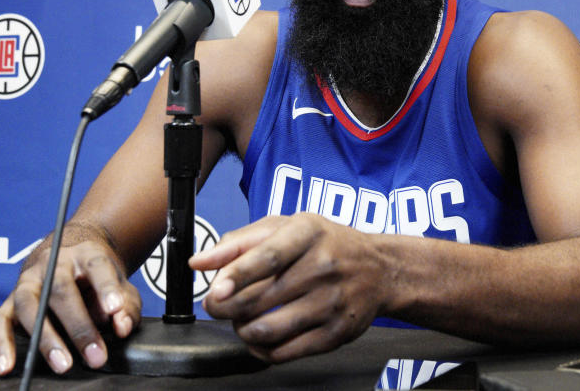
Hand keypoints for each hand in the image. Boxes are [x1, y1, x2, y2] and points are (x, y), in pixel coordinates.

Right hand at [0, 237, 141, 375]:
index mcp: (85, 254)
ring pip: (29, 306)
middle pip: (61, 290)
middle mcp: (53, 264)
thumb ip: (126, 306)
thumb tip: (122, 327)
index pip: (97, 267)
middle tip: (95, 355)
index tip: (115, 309)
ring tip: (63, 364)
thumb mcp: (121, 285)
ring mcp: (28, 281)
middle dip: (79, 327)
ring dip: (46, 339)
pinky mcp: (10, 301)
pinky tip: (7, 366)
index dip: (106, 288)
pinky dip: (1, 345)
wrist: (71, 258)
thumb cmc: (97, 278)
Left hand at [189, 213, 389, 362]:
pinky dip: (261, 349)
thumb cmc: (325, 244)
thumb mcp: (286, 227)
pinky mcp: (336, 333)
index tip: (216, 289)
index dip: (239, 274)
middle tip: (217, 305)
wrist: (380, 269)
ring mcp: (332, 302)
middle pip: (262, 297)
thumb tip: (199, 262)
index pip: (270, 255)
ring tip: (241, 320)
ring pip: (270, 329)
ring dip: (242, 330)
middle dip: (227, 307)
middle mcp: (324, 266)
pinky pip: (286, 352)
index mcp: (308, 233)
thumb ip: (239, 242)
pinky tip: (259, 337)